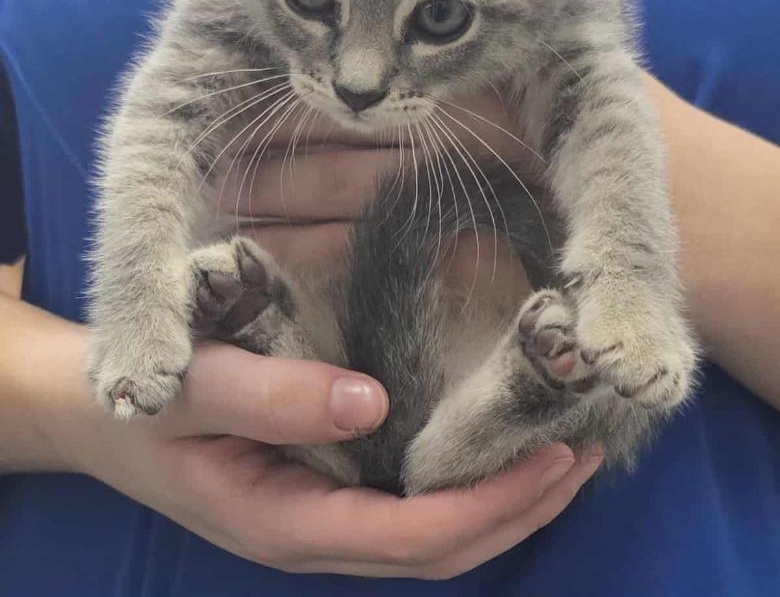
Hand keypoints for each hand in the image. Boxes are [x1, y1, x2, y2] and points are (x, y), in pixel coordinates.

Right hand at [64, 333, 601, 577]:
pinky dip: (465, 480)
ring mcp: (324, 514)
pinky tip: (490, 443)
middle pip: (442, 549)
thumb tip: (370, 402)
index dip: (491, 505)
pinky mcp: (325, 486)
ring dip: (503, 500)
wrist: (99, 414)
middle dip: (521, 510)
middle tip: (585, 452)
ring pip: (432, 532)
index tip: (554, 457)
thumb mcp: (194, 391)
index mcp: (291, 524)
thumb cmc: (143, 405)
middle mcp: (319, 532)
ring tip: (564, 453)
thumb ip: (272, 397)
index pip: (415, 538)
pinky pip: (410, 500)